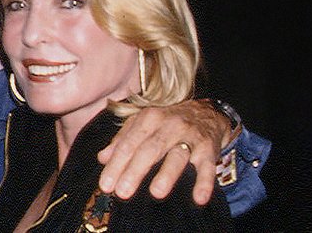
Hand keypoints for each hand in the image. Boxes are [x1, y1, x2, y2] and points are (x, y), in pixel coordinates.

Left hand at [97, 99, 232, 204]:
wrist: (208, 113)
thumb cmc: (168, 122)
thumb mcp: (143, 124)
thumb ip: (122, 140)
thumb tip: (102, 158)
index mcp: (149, 118)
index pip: (129, 144)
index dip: (116, 165)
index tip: (106, 185)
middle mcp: (169, 124)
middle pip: (150, 150)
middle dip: (135, 171)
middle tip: (122, 192)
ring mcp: (190, 136)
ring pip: (177, 156)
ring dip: (167, 174)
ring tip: (156, 193)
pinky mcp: (208, 148)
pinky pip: (207, 166)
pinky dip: (204, 182)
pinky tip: (199, 198)